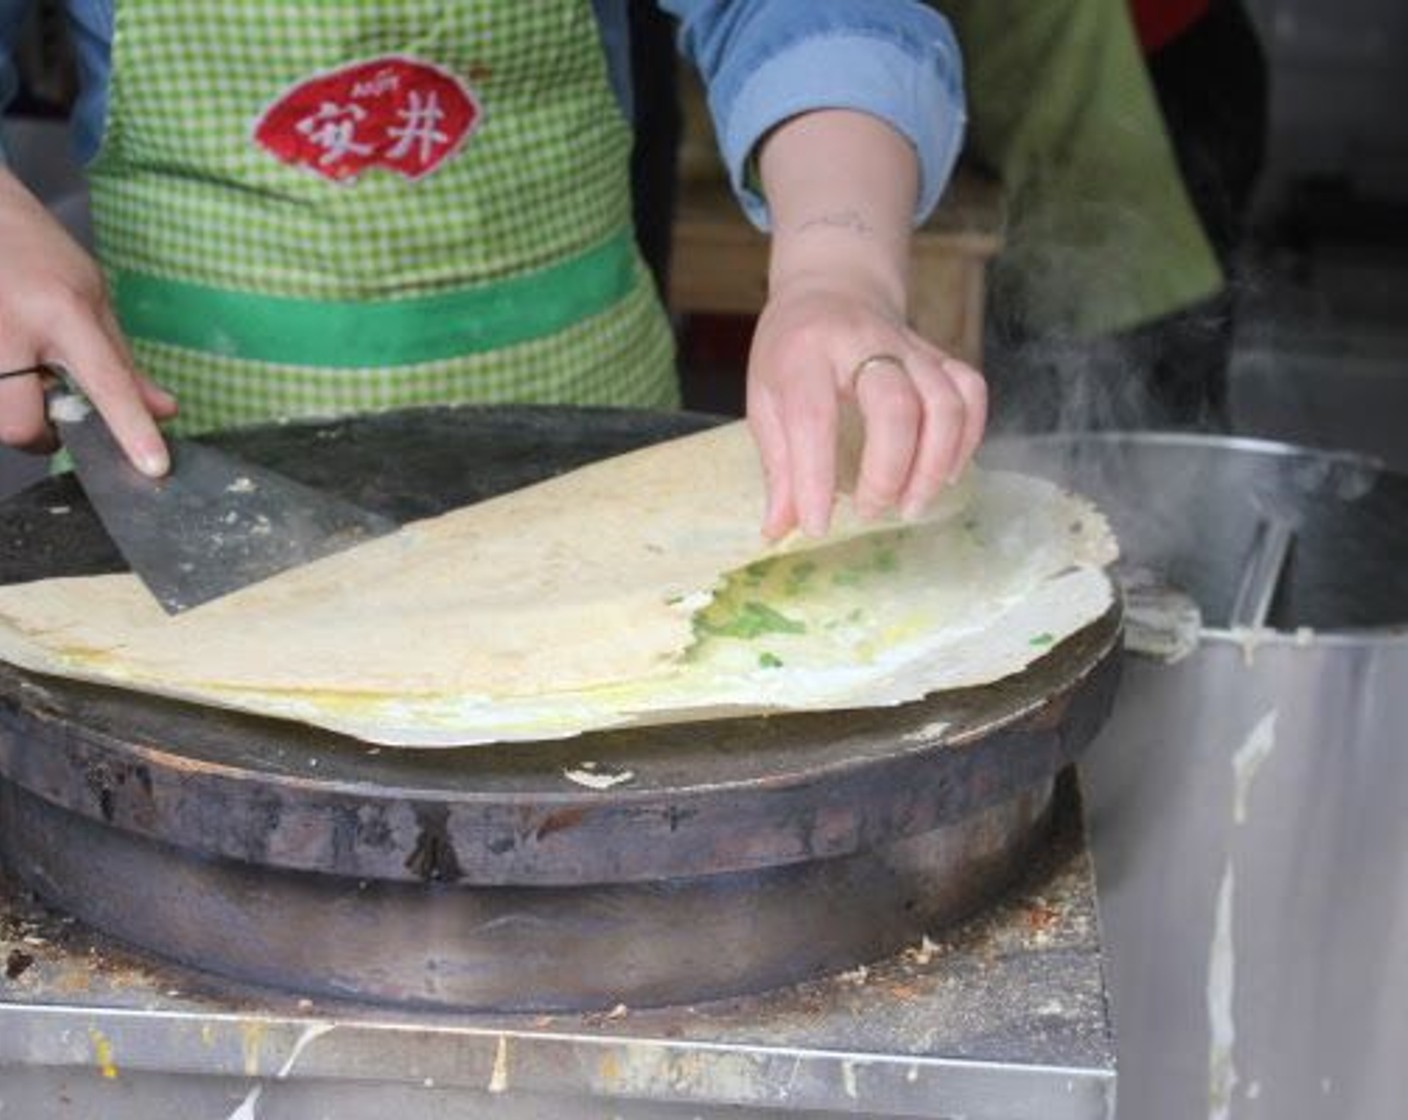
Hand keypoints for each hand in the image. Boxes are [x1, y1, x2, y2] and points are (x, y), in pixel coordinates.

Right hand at [0, 168, 174, 473]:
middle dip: (41, 432)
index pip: (105, 382)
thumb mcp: (92, 296)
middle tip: (53, 408)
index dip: (131, 429)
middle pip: (23, 424)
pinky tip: (6, 360)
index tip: (153, 465)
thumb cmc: (35, 251)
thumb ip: (123, 360)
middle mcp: (9, 328)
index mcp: (60, 310)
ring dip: (15, 409)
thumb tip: (164, 411)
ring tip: (22, 370)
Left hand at [747, 278, 985, 538]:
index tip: (817, 526)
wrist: (832, 290)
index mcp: (804, 354)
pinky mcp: (940, 355)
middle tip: (872, 511)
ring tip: (911, 503)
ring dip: (933, 464)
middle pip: (895, 406)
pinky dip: (966, 440)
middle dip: (889, 471)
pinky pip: (971, 394)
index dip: (815, 478)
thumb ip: (778, 464)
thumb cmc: (792, 352)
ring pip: (944, 402)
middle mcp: (862, 344)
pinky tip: (945, 473)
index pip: (813, 416)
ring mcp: (909, 347)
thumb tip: (779, 530)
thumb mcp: (765, 399)